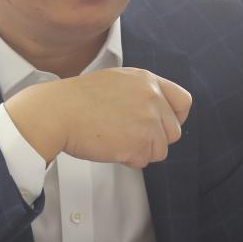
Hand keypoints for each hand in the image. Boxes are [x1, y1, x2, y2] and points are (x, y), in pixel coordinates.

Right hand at [4, 67, 191, 168]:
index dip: (176, 118)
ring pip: (160, 150)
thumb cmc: (78, 100)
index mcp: (147, 80)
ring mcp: (148, 120)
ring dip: (141, 151)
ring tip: (115, 140)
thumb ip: (140, 94)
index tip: (162, 126)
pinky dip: (128, 160)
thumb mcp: (116, 82)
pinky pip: (143, 161)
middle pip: (174, 131)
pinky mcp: (140, 142)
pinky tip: (110, 146)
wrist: (59, 111)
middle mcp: (152, 98)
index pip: (183, 101)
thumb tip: (156, 115)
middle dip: (154, 139)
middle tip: (129, 137)